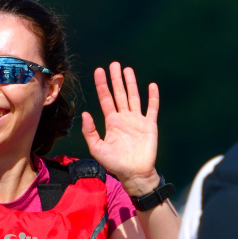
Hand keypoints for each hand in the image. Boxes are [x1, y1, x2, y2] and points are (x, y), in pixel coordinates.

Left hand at [80, 62, 160, 195]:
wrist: (134, 174)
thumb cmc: (115, 164)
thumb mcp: (97, 149)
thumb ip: (91, 132)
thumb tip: (85, 113)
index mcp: (111, 122)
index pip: (106, 99)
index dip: (102, 85)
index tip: (99, 71)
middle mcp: (124, 118)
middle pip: (120, 93)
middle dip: (116, 79)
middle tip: (114, 64)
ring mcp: (138, 120)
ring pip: (134, 97)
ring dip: (131, 83)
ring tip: (127, 70)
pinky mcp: (150, 125)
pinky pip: (152, 108)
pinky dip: (152, 97)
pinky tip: (151, 86)